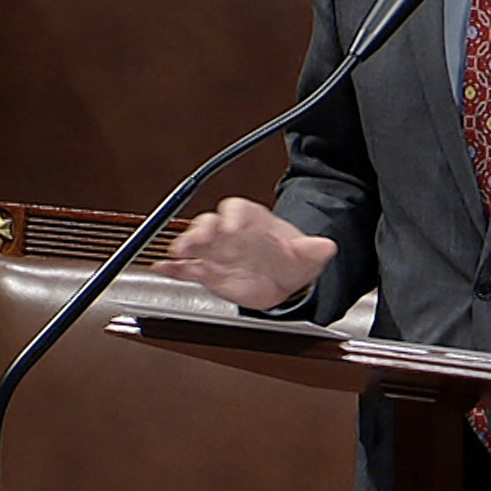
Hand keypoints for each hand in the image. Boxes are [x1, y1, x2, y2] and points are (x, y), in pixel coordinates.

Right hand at [151, 197, 336, 310]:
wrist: (282, 281)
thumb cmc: (289, 259)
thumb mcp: (306, 254)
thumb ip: (313, 249)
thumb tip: (327, 246)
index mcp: (252, 221)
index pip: (237, 208)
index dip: (233, 215)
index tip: (232, 225)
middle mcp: (230, 233)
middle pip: (210, 223)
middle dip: (202, 229)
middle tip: (199, 238)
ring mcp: (217, 252)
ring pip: (196, 243)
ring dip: (185, 245)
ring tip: (178, 252)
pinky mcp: (208, 271)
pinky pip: (187, 267)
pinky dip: (173, 267)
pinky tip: (162, 268)